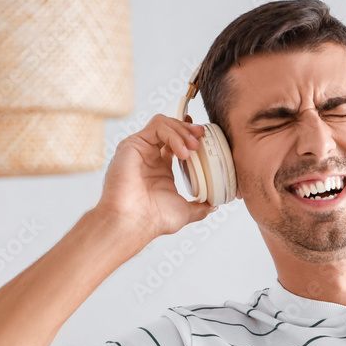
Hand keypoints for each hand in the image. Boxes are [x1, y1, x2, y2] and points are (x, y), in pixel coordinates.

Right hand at [94, 114, 215, 245]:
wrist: (135, 222)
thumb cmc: (153, 219)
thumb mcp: (185, 211)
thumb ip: (200, 206)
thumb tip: (213, 205)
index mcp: (160, 168)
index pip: (175, 141)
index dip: (190, 135)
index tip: (204, 136)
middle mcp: (149, 156)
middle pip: (170, 128)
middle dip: (189, 129)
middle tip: (203, 138)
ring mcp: (140, 149)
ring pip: (163, 123)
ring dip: (183, 131)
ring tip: (194, 146)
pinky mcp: (132, 144)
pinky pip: (156, 127)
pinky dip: (173, 135)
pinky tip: (183, 151)